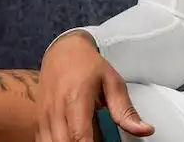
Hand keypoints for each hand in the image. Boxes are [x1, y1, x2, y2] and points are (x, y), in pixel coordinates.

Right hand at [37, 31, 154, 141]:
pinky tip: (73, 138)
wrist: (63, 51)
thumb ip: (126, 110)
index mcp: (76, 99)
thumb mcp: (113, 83)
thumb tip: (145, 129)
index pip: (80, 136)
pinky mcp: (38, 121)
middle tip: (100, 139)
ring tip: (89, 138)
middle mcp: (56, 109)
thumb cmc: (87, 65)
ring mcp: (44, 116)